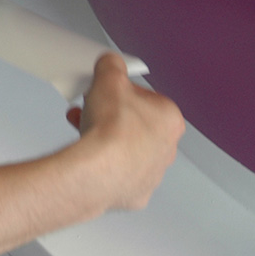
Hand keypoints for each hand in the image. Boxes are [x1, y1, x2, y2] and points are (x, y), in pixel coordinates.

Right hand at [67, 53, 184, 210]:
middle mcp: (167, 148)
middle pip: (137, 124)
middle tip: (93, 111)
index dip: (121, 93)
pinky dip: (104, 164)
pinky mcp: (135, 192)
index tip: (107, 93)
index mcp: (170, 119)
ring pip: (128, 150)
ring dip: (107, 140)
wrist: (98, 170)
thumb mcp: (109, 78)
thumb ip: (112, 65)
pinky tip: (89, 155)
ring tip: (84, 132)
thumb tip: (111, 63)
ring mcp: (152, 173)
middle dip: (113, 117)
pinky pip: (119, 174)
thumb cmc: (112, 130)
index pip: (146, 97)